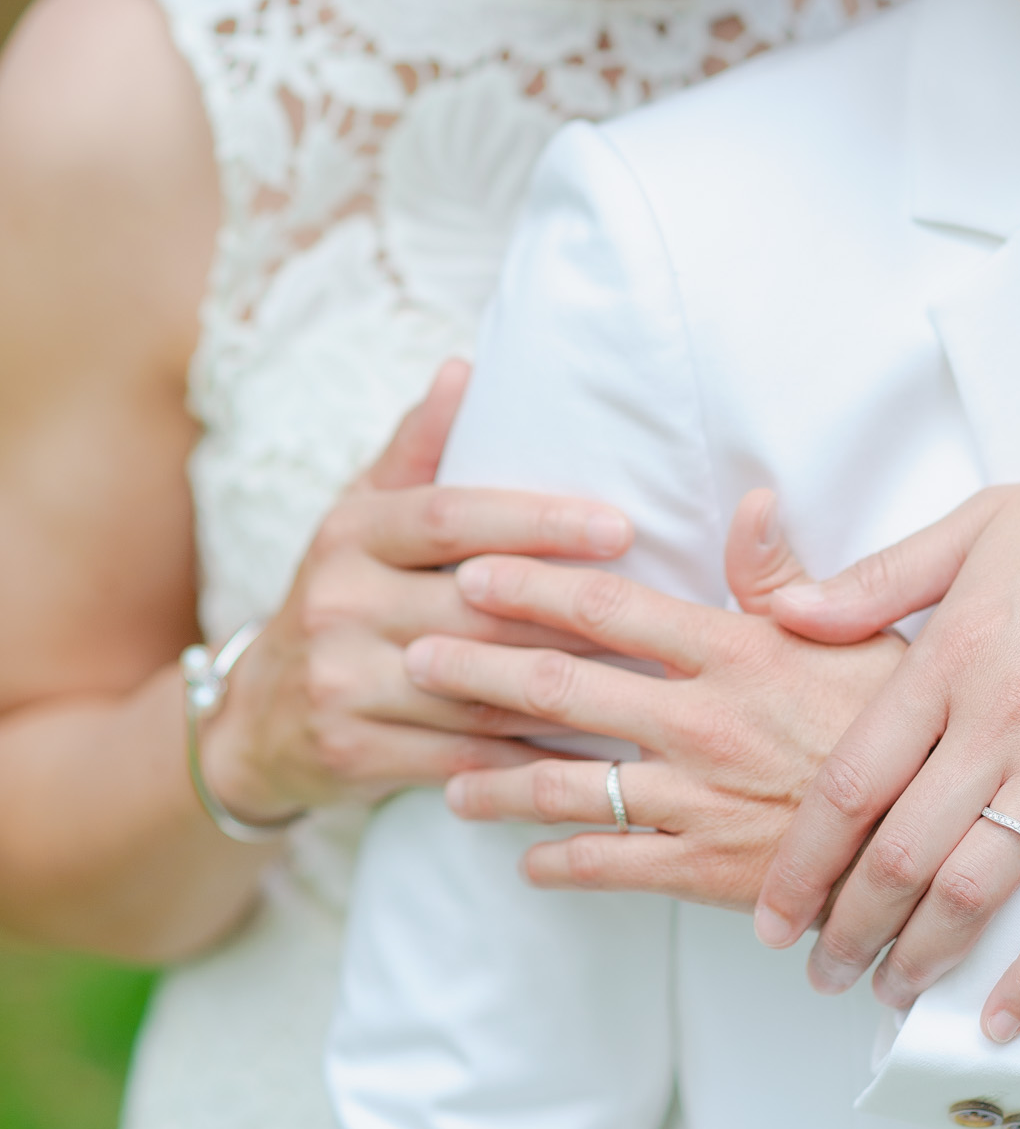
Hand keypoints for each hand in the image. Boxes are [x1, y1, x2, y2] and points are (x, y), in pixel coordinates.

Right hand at [201, 362, 633, 821]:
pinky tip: (592, 753)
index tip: (619, 527)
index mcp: (350, 534)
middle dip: (570, 611)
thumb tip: (465, 368)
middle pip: (475, 607)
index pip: (451, 517)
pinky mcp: (352, 752)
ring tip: (643, 683)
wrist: (254, 720)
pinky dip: (532, 760)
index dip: (537, 520)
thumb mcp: (362, 518)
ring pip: (477, 689)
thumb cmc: (341, 598)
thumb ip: (417, 450)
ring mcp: (340, 682)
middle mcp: (338, 602)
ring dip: (567, 691)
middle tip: (655, 612)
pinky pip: (463, 759)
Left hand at [408, 491, 906, 906]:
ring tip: (446, 783)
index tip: (469, 570)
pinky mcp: (706, 870)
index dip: (530, 586)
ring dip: (495, 782)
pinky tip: (525, 863)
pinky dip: (558, 864)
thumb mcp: (859, 637)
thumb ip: (786, 577)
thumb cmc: (905, 727)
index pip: (608, 608)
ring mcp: (696, 799)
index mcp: (733, 652)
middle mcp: (700, 721)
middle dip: (477, 668)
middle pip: (562, 687)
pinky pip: (610, 866)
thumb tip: (754, 499)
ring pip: (566, 786)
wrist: (946, 837)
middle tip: (413, 653)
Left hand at [756, 390, 1019, 1040]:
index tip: (772, 910)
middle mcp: (1001, 721)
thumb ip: (878, 579)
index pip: (852, 781)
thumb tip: (786, 614)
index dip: (801, 859)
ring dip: (920, 957)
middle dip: (846, 928)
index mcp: (953, 655)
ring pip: (973, 889)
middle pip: (898, 852)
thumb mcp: (979, 525)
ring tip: (887, 993)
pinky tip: (999, 1016)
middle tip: (818, 969)